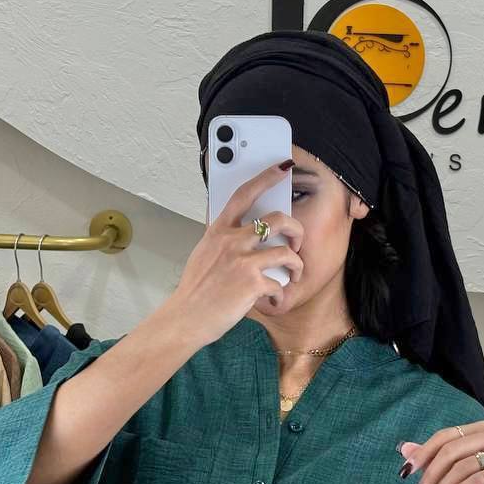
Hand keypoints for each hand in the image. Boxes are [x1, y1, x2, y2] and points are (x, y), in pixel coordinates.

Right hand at [171, 159, 305, 348]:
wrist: (186, 317)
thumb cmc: (196, 290)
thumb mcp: (203, 254)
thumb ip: (222, 241)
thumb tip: (238, 233)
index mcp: (218, 232)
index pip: (244, 194)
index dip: (266, 177)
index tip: (283, 167)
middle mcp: (231, 242)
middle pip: (277, 219)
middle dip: (296, 229)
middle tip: (296, 241)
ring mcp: (242, 262)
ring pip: (286, 252)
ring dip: (297, 265)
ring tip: (294, 275)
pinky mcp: (252, 284)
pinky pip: (280, 285)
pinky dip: (281, 296)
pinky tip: (274, 302)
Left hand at [397, 422, 483, 483]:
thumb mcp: (453, 476)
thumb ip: (432, 460)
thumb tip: (403, 448)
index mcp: (481, 429)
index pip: (445, 436)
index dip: (422, 453)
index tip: (404, 473)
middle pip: (452, 450)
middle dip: (430, 474)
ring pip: (463, 465)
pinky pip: (479, 479)